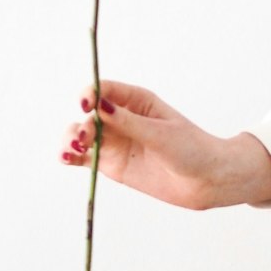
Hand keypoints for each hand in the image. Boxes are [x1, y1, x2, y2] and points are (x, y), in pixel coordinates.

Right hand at [59, 80, 270, 210]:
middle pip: (89, 114)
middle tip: (84, 138)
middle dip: (82, 124)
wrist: (205, 180)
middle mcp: (121, 118)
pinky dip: (71, 157)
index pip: (104, 90)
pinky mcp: (111, 163)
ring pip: (82, 135)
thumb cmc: (191, 149)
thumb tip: (99, 106)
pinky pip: (84, 157)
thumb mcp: (160, 133)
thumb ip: (128, 122)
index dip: (90, 94)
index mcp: (136, 101)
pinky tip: (65, 159)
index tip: (85, 104)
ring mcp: (115, 141)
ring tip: (71, 151)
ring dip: (70, 139)